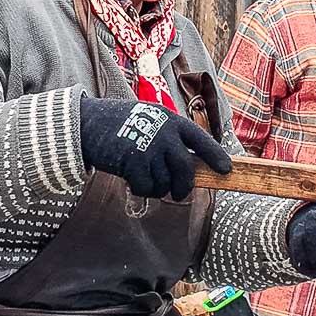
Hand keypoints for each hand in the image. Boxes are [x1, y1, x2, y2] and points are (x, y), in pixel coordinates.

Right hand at [77, 97, 230, 199]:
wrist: (89, 122)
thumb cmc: (122, 124)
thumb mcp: (151, 121)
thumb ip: (170, 140)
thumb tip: (189, 169)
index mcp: (172, 121)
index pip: (201, 140)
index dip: (215, 156)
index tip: (226, 170)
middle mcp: (165, 134)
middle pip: (185, 169)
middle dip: (183, 186)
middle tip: (178, 194)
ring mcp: (150, 148)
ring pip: (165, 182)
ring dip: (156, 188)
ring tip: (144, 179)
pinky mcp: (134, 162)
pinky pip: (146, 188)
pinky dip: (141, 190)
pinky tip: (131, 180)